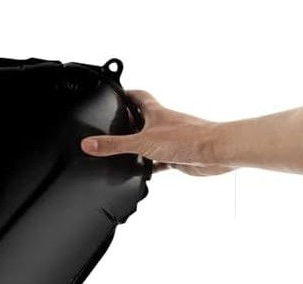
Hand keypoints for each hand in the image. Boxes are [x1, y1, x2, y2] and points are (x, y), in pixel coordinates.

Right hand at [80, 90, 233, 176]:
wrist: (214, 152)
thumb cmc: (187, 139)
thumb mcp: (141, 142)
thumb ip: (114, 145)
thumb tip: (89, 144)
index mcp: (156, 113)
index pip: (138, 97)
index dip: (126, 94)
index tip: (115, 93)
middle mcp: (165, 123)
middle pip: (143, 118)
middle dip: (130, 120)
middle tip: (116, 124)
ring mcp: (172, 140)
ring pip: (151, 140)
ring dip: (140, 144)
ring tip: (125, 151)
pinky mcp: (178, 156)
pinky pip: (160, 160)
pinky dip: (152, 164)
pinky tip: (146, 171)